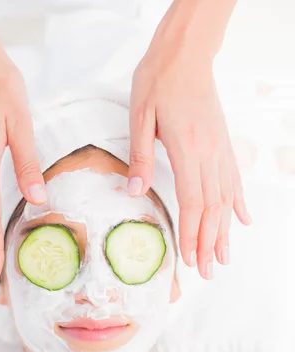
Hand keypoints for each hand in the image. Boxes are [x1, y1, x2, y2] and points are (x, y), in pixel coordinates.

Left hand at [128, 40, 250, 279]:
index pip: (193, 201)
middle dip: (209, 242)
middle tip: (208, 271)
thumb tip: (134, 192)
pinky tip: (244, 220)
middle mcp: (210, 153)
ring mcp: (220, 149)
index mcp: (188, 149)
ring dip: (224, 230)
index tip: (191, 259)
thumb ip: (140, 157)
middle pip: (212, 207)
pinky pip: (234, 179)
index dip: (192, 233)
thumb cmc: (158, 82)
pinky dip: (239, 203)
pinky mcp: (222, 144)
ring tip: (225, 257)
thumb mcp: (140, 116)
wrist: (185, 54)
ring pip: (226, 198)